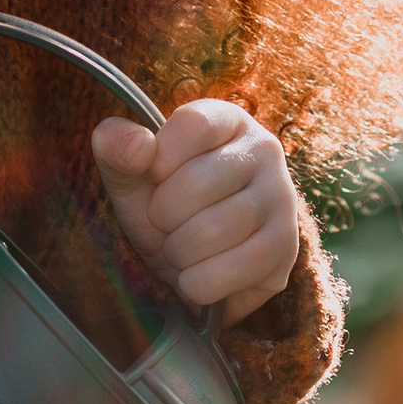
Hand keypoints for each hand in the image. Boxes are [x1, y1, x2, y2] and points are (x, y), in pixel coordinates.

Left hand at [91, 97, 300, 323]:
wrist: (198, 264)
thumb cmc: (166, 208)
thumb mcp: (131, 177)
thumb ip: (116, 149)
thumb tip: (135, 145)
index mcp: (227, 120)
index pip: (192, 126)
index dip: (159, 162)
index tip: (156, 178)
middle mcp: (264, 151)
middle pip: (196, 183)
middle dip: (163, 217)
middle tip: (168, 223)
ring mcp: (282, 199)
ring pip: (211, 231)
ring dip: (178, 253)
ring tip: (184, 249)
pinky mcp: (286, 249)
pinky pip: (228, 271)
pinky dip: (198, 283)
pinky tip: (201, 275)